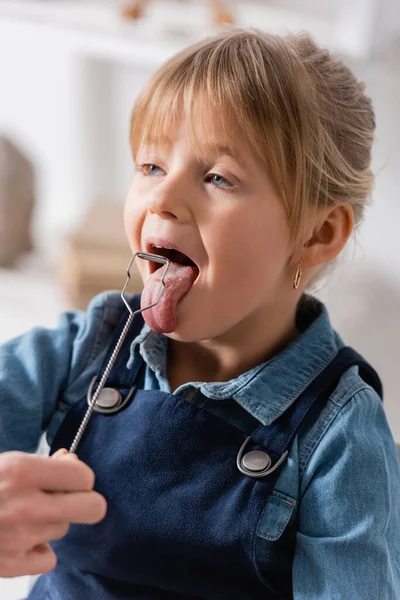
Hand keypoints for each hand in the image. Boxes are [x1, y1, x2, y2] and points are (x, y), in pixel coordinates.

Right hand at [0, 449, 106, 576]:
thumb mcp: (7, 463)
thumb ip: (43, 464)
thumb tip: (72, 461)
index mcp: (23, 471)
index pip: (85, 476)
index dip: (80, 477)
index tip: (70, 478)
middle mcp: (25, 505)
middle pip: (94, 508)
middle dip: (85, 502)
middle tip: (69, 499)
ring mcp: (19, 538)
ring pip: (63, 530)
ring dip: (51, 523)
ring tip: (23, 516)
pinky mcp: (11, 565)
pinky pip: (48, 559)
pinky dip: (38, 551)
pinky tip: (20, 540)